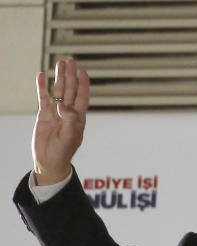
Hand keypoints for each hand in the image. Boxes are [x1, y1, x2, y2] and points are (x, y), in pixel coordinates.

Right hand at [33, 58, 89, 185]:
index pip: (82, 97)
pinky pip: (42, 98)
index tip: (83, 72)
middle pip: (70, 90)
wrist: (49, 161)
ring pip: (57, 91)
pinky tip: (41, 76)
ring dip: (58, 77)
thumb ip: (70, 121)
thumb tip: (64, 105)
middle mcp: (68, 112)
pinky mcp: (43, 115)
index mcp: (78, 117)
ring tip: (59, 64)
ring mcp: (55, 112)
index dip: (83, 84)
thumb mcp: (70, 137)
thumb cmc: (63, 152)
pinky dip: (41, 87)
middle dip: (70, 75)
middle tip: (70, 60)